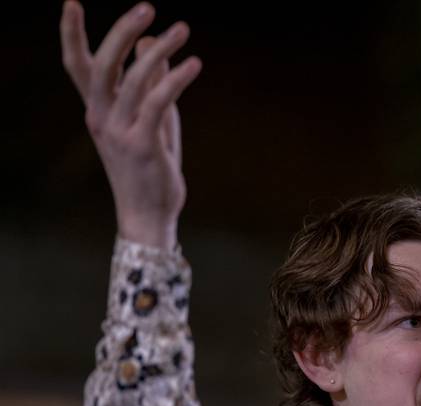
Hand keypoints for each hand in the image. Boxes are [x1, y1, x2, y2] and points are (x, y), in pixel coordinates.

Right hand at [60, 1, 201, 248]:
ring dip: (160, 50)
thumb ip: (151, 82)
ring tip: (182, 29)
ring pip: (135, 79)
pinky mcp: (144, 145)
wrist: (149, 214)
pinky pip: (159, 102)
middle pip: (103, 65)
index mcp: (97, 112)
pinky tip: (194, 64)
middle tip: (147, 6)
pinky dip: (176, 79)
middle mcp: (102, 119)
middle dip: (121, 31)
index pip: (77, 67)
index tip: (72, 2)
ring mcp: (121, 133)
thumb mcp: (152, 120)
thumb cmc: (151, 167)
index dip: (71, 34)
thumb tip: (153, 41)